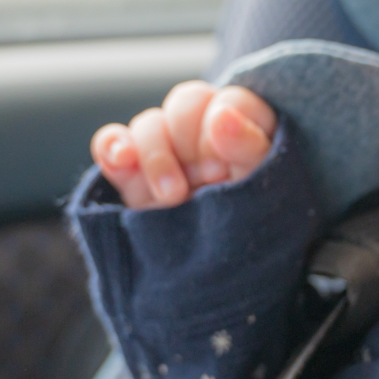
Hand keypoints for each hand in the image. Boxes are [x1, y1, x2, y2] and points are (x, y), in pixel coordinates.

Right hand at [90, 82, 277, 208]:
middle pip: (184, 103)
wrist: (219, 278)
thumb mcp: (266, 188)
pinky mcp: (132, 170)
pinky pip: (111, 141)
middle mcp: (204, 131)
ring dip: (155, 157)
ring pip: (149, 123)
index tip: (221, 171)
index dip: (221, 130)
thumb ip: (249, 146)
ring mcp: (166, 149)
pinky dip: (111, 147)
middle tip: (204, 181)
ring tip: (172, 198)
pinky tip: (121, 161)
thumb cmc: (252, 224)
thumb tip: (222, 115)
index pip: (228, 100)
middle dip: (188, 142)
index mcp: (246, 127)